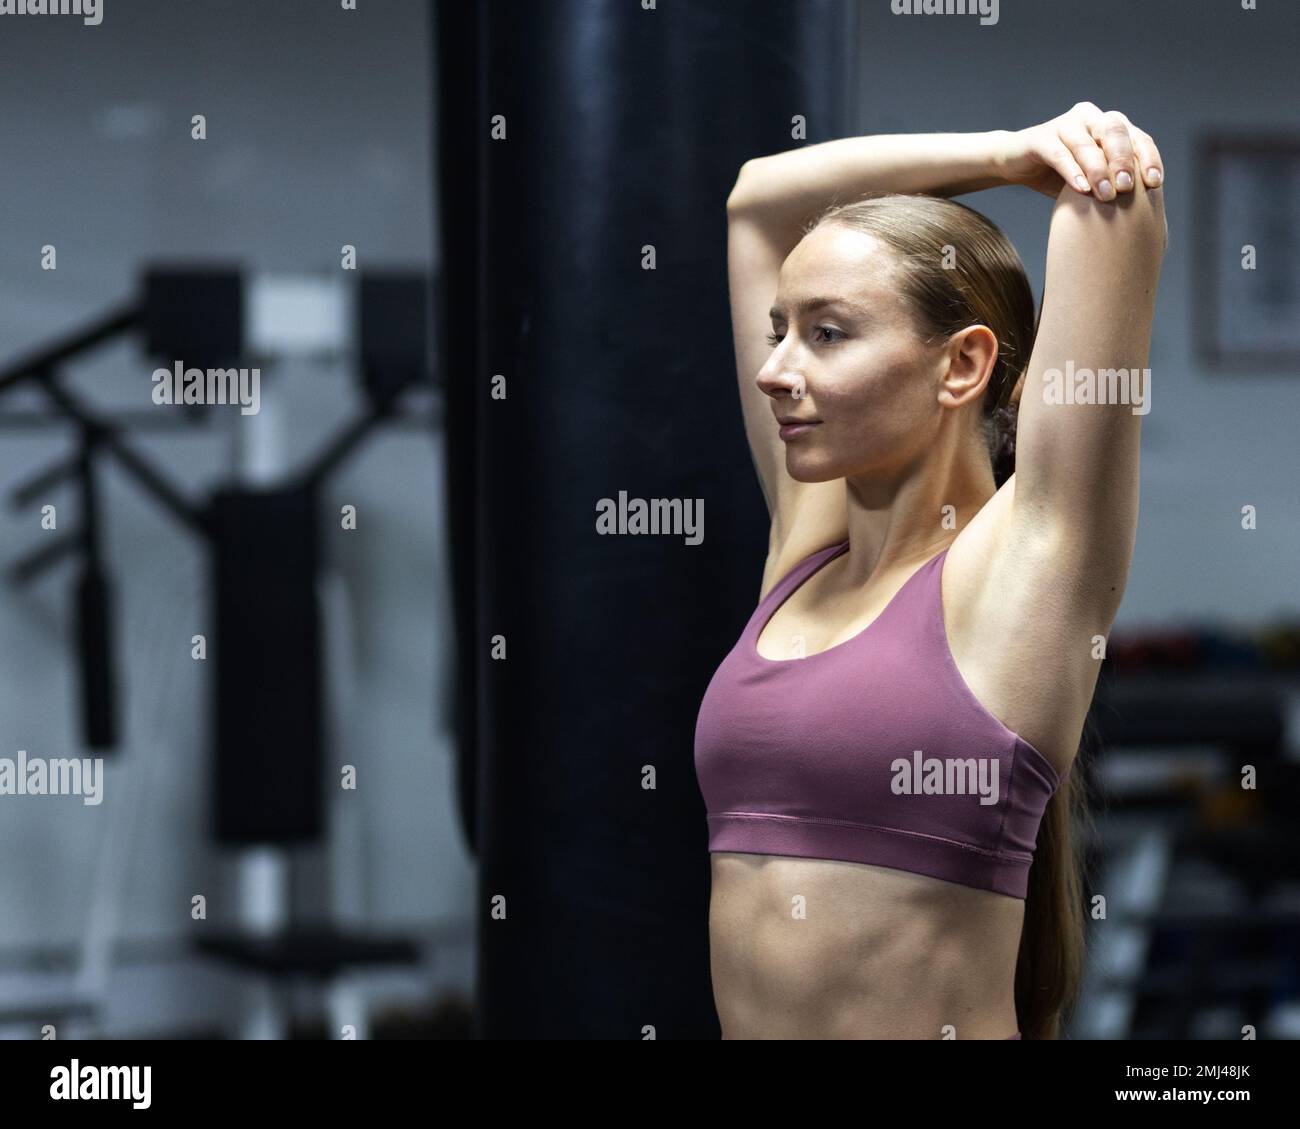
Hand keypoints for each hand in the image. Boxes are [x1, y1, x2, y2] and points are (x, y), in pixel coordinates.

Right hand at [995, 104, 1163, 199]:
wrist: (1016, 165)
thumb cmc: (1058, 175)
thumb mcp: (1091, 180)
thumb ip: (1113, 183)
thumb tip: (1145, 209)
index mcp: (1109, 126)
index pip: (1138, 137)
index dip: (1148, 159)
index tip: (1154, 183)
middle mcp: (1091, 118)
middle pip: (1115, 132)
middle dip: (1124, 161)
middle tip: (1127, 188)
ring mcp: (1065, 125)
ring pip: (1087, 144)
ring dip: (1098, 170)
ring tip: (1105, 196)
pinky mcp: (1041, 138)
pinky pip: (1060, 154)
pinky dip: (1072, 171)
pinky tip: (1081, 189)